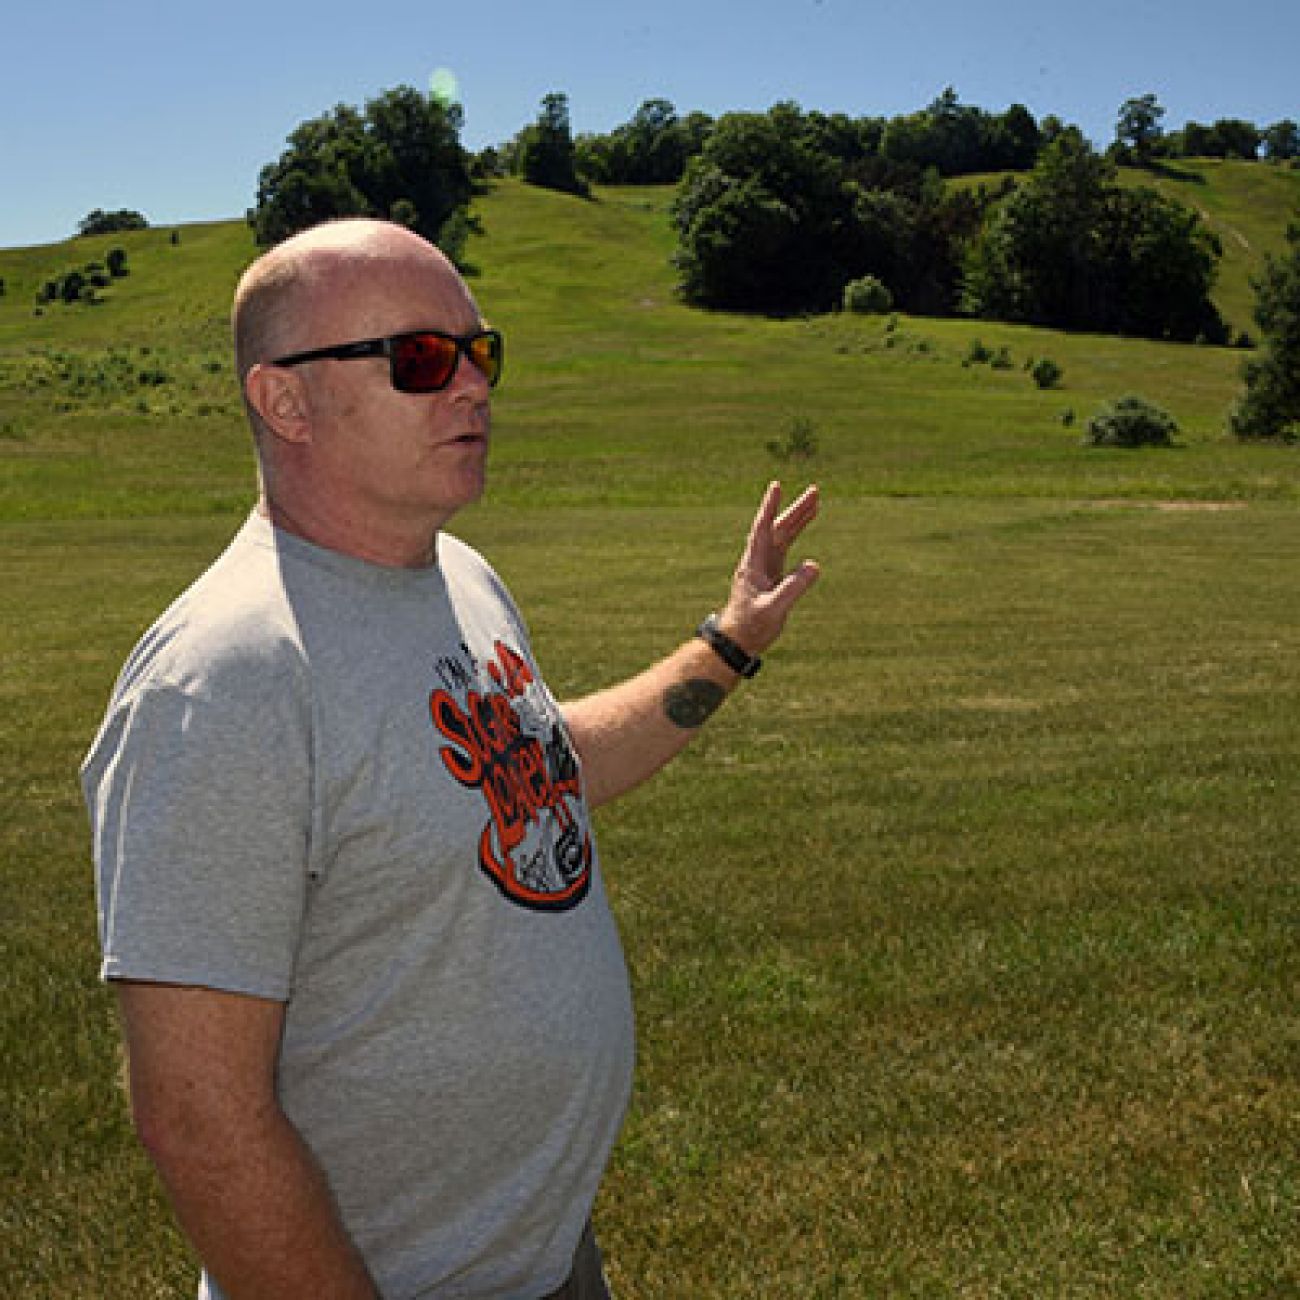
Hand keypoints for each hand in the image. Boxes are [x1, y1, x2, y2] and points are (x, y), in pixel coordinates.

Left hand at [719, 481, 820, 655]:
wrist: (739, 640)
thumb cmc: (751, 627)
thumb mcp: (774, 609)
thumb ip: (793, 588)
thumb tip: (814, 565)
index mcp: (754, 565)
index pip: (762, 530)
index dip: (769, 508)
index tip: (776, 486)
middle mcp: (758, 561)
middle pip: (778, 528)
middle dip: (795, 509)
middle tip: (814, 491)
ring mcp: (765, 566)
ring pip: (783, 536)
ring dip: (798, 518)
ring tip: (815, 501)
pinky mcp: (772, 574)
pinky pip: (786, 547)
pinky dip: (797, 534)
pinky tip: (806, 524)